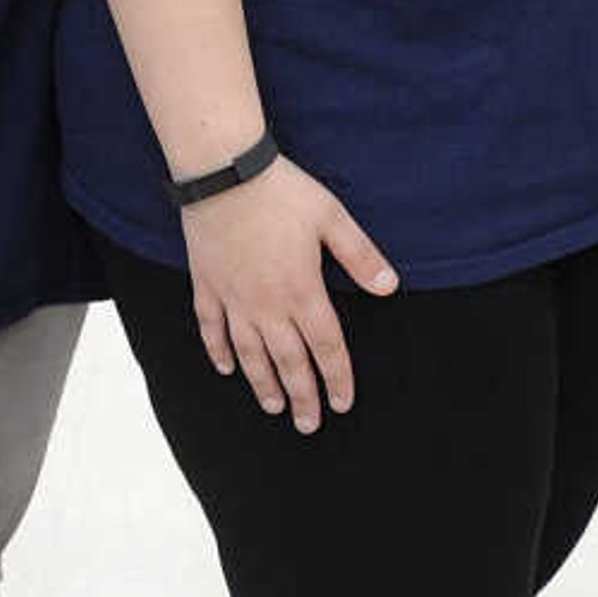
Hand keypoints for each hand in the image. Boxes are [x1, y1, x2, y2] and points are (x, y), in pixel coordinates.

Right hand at [176, 158, 396, 434]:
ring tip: (274, 407)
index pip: (326, 346)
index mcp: (302, 290)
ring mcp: (233, 297)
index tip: (342, 403)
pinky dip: (218, 351)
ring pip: (249, 353)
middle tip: (309, 424)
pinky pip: (211, 328)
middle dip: (302, 396)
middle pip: (288, 361)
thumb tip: (390, 288)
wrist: (224, 172)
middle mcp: (267, 304)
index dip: (337, 378)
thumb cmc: (282, 192)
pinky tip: (226, 368)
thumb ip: (361, 256)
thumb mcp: (332, 218)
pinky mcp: (207, 284)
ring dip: (263, 383)